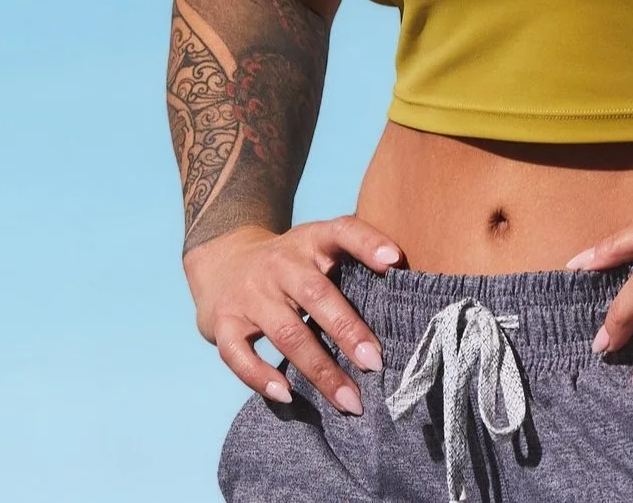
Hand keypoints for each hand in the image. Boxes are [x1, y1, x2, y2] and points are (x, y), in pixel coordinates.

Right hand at [184, 215, 404, 414]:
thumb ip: (353, 262)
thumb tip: (410, 293)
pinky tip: (287, 394)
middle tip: (376, 362)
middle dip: (347, 330)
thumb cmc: (290, 264)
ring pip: (286, 332)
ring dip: (319, 370)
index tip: (395, 261)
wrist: (221, 260)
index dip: (367, 243)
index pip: (340, 232)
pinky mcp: (222, 322)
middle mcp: (279, 264)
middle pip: (315, 295)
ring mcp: (249, 294)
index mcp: (309, 241)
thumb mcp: (317, 248)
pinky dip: (260, 376)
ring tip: (350, 400)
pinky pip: (239, 354)